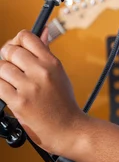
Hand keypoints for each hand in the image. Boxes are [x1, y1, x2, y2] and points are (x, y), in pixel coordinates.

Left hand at [0, 29, 86, 155]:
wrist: (69, 129)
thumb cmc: (64, 104)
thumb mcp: (59, 74)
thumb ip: (46, 53)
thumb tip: (42, 32)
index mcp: (51, 62)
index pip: (26, 37)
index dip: (17, 41)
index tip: (16, 49)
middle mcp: (41, 72)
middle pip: (10, 51)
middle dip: (6, 58)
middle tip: (11, 68)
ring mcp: (30, 87)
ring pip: (1, 68)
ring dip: (2, 75)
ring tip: (11, 83)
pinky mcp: (20, 102)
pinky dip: (1, 88)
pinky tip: (8, 92)